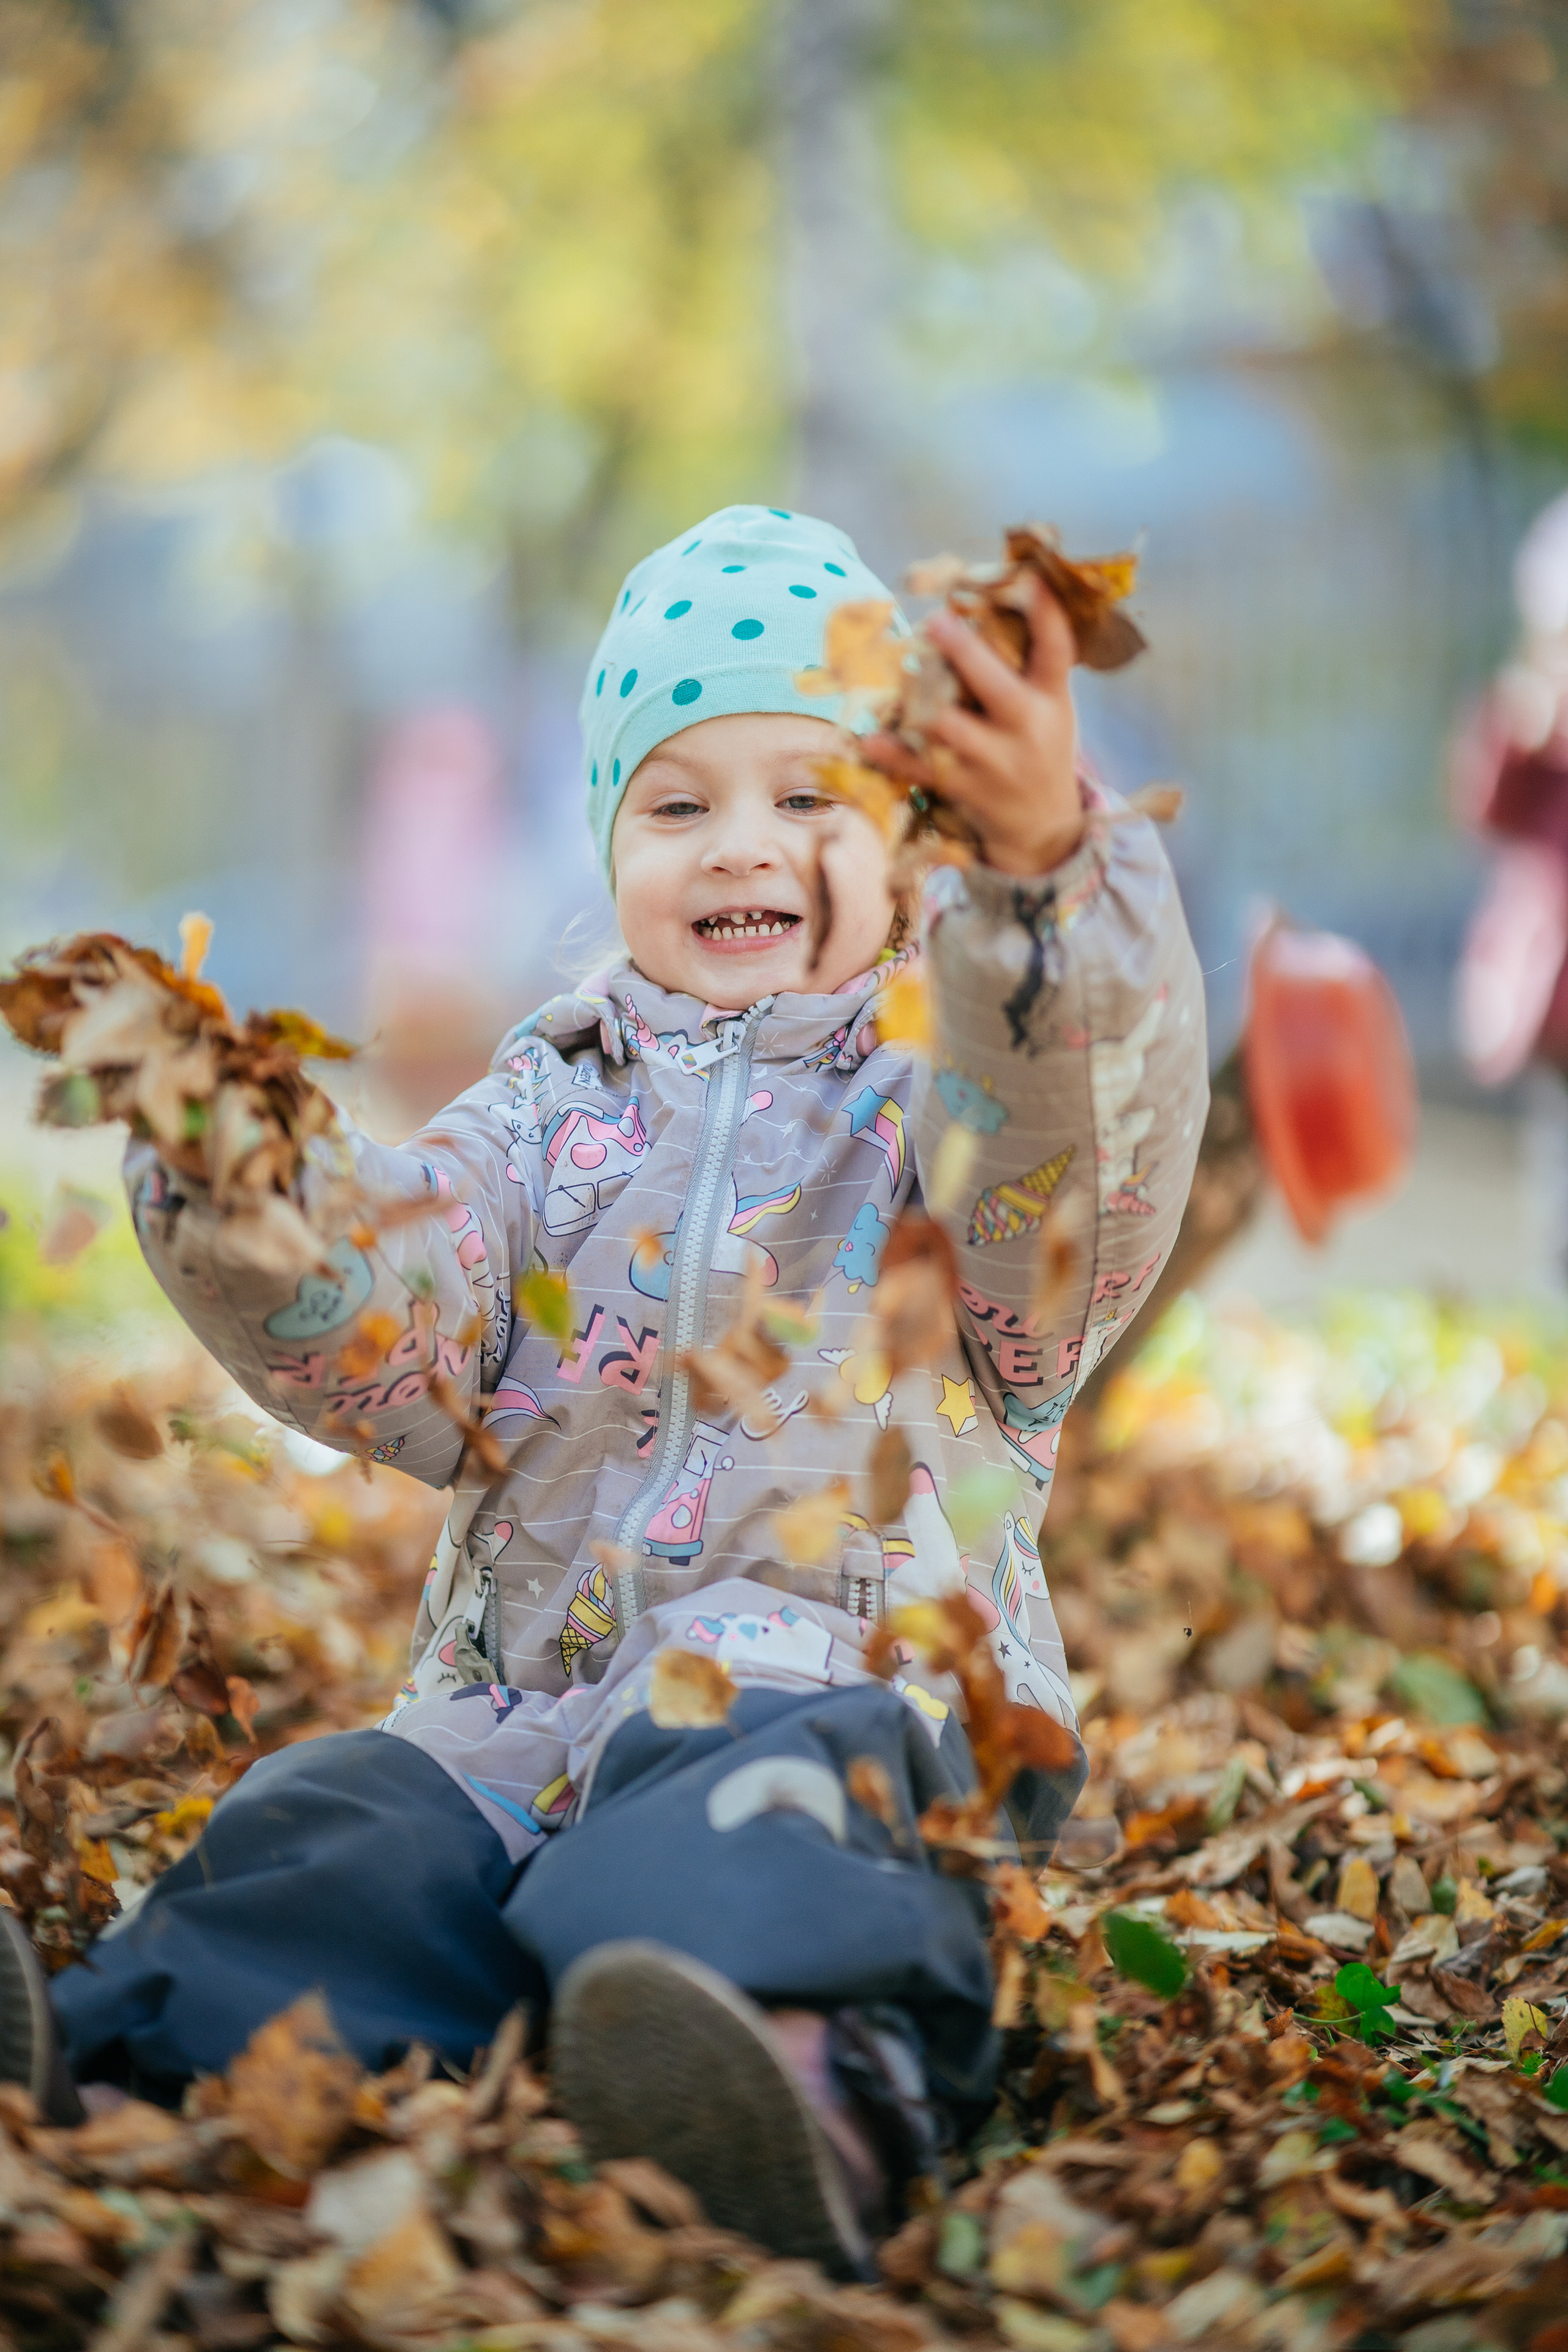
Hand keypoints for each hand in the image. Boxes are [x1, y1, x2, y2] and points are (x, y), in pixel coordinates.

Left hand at [864, 575, 1083, 877]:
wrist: (1044, 826)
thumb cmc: (1041, 745)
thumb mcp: (1052, 705)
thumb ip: (1030, 663)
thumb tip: (998, 594)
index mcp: (1051, 700)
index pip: (1056, 650)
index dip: (1045, 612)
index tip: (1030, 576)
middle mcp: (1025, 729)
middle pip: (995, 685)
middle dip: (964, 652)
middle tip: (935, 620)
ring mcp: (993, 762)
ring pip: (949, 726)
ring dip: (919, 698)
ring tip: (898, 669)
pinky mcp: (963, 787)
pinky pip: (921, 768)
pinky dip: (892, 753)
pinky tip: (868, 735)